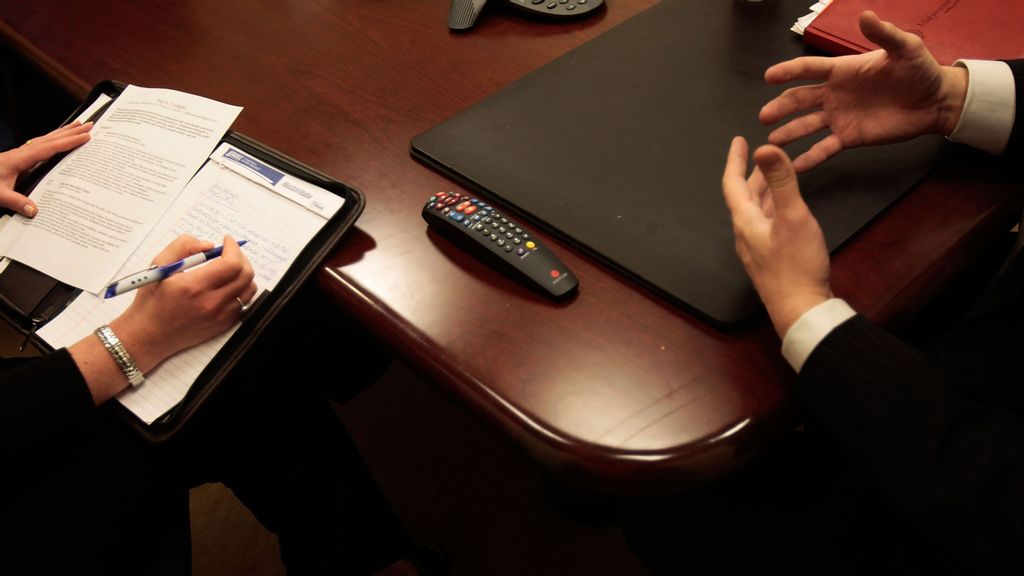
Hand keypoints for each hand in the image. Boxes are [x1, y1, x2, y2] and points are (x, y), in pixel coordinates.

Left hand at [0, 122, 92, 215]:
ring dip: (63, 133)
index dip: (68, 142)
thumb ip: (16, 201)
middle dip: (71, 131)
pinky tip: (59, 141)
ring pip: (46, 139)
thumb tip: (35, 210)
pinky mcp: (19, 159)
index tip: (85, 137)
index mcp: (19, 159)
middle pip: (50, 138)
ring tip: (79, 126)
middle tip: (90, 125)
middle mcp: (21, 153)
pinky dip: (54, 141)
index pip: (48, 148)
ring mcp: (20, 154)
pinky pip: (41, 146)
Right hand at [109, 235, 256, 372]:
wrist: (150, 335)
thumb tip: (209, 245)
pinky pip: (245, 302)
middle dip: (240, 257)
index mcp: (193, 287)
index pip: (231, 264)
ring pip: (249, 288)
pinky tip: (228, 284)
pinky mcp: (224, 324)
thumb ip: (182, 247)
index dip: (233, 248)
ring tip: (229, 267)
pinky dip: (241, 289)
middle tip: (229, 252)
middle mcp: (211, 303)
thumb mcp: (158, 266)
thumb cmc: (152, 300)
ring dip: (243, 273)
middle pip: (246, 274)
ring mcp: (220, 316)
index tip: (227, 241)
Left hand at [722, 137, 830, 336]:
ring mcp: (757, 247)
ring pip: (758, 210)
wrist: (799, 309)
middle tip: (760, 153)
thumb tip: (765, 148)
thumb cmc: (796, 264)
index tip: (738, 140)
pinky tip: (785, 208)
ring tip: (774, 173)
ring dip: (764, 189)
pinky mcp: (770, 258)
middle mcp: (746, 233)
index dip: (735, 160)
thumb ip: (781, 181)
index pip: (733, 184)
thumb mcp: (792, 217)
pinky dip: (774, 206)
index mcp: (745, 221)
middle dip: (752, 173)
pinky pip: (768, 223)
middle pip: (746, 197)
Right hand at [759, 10, 966, 172]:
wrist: (935, 101)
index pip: (809, 69)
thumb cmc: (920, 71)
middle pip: (800, 99)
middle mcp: (834, 94)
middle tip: (765, 116)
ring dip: (789, 133)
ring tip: (772, 143)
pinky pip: (825, 148)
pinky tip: (795, 166)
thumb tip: (865, 15)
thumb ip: (884, 34)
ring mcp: (839, 117)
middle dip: (781, 107)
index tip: (769, 77)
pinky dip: (810, 157)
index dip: (788, 72)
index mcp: (842, 70)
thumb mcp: (905, 48)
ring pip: (807, 125)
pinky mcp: (849, 137)